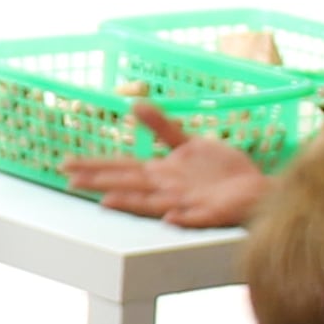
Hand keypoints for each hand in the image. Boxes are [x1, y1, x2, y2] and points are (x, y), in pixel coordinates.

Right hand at [62, 111, 269, 225]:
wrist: (257, 190)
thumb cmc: (222, 172)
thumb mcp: (189, 143)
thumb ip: (161, 128)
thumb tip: (135, 105)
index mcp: (161, 173)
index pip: (122, 168)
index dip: (94, 166)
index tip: (66, 165)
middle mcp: (168, 189)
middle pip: (129, 184)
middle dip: (100, 182)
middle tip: (71, 181)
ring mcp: (187, 203)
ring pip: (152, 203)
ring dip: (130, 203)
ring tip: (106, 201)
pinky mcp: (211, 213)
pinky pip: (194, 218)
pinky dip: (180, 218)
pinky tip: (168, 217)